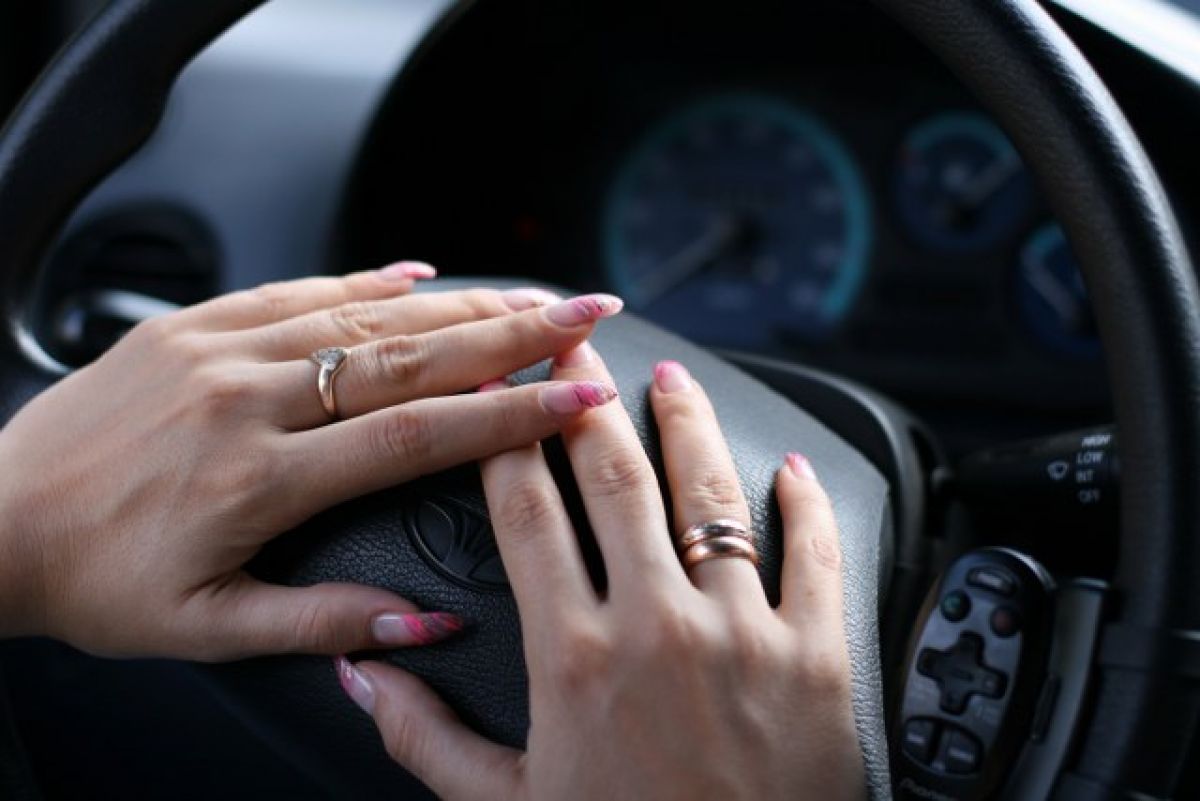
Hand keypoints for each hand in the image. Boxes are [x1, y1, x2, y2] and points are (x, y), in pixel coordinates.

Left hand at [0, 264, 623, 660]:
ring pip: (360, 313)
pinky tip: (419, 274)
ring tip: (531, 291)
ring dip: (457, 301)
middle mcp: (245, 398)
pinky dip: (364, 279)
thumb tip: (426, 622)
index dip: (507, 414)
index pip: (414, 434)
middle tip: (585, 313)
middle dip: (511, 333)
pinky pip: (293, 288)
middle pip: (406, 356)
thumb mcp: (209, 630)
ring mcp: (215, 350)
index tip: (576, 398)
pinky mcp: (188, 325)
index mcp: (258, 478)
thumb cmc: (96, 583)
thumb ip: (327, 623)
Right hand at [339, 349, 864, 799]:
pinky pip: (813, 552)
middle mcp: (656, 628)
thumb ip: (425, 737)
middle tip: (576, 346)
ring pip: (711, 496)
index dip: (507, 442)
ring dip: (688, 426)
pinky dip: (804, 500)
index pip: (527, 514)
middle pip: (616, 479)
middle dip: (588, 401)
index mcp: (574, 657)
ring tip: (670, 379)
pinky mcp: (815, 655)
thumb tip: (364, 673)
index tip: (499, 396)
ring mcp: (741, 633)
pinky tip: (789, 464)